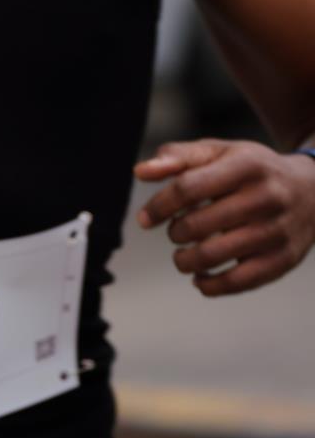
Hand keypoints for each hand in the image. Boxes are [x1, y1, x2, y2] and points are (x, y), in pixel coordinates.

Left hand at [133, 138, 314, 295]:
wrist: (313, 191)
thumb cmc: (252, 170)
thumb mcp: (220, 153)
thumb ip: (178, 158)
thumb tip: (140, 172)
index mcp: (246, 166)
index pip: (188, 188)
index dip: (158, 206)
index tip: (145, 219)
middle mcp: (265, 197)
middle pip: (196, 224)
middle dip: (174, 232)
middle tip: (176, 231)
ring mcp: (276, 231)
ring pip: (212, 256)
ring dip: (184, 261)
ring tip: (183, 255)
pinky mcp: (282, 260)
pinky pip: (236, 283)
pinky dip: (208, 285)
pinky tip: (200, 276)